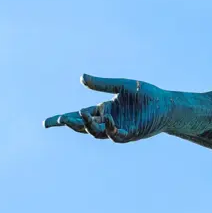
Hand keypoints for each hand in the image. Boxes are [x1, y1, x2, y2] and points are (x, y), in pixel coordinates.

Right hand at [43, 74, 174, 142]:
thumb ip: (102, 84)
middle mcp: (107, 122)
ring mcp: (117, 129)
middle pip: (83, 126)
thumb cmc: (144, 95)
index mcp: (102, 110)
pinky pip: (117, 134)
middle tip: (61, 119)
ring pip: (97, 132)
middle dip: (71, 124)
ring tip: (80, 115)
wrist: (165, 105)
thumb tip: (81, 78)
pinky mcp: (130, 134)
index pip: (78, 116)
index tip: (46, 124)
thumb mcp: (121, 86)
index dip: (62, 119)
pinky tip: (108, 120)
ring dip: (89, 125)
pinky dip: (111, 128)